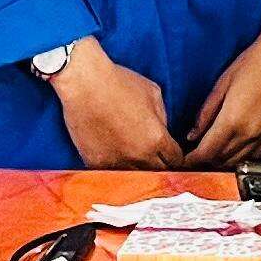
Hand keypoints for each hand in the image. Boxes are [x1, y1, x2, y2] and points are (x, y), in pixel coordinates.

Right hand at [47, 37, 183, 168]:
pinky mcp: (96, 163)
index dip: (176, 157)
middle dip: (160, 167)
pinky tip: (114, 157)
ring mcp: (117, 162)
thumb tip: (162, 130)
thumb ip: (162, 117)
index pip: (175, 160)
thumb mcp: (153, 93)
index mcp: (157, 138)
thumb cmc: (120, 83)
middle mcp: (139, 155)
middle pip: (158, 173)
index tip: (170, 154)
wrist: (85, 85)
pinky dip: (115, 168)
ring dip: (138, 170)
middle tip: (156, 160)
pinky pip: (111, 174)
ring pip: (135, 177)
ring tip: (135, 160)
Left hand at [183, 0, 260, 166]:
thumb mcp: (222, 84)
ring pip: (239, 161)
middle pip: (221, 160)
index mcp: (232, 120)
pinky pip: (257, 155)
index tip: (187, 159)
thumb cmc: (255, 63)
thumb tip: (194, 133)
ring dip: (224, 160)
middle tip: (198, 154)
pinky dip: (243, 157)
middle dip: (206, 160)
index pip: (207, 152)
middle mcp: (249, 132)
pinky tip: (236, 150)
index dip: (193, 159)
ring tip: (214, 153)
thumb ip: (206, 113)